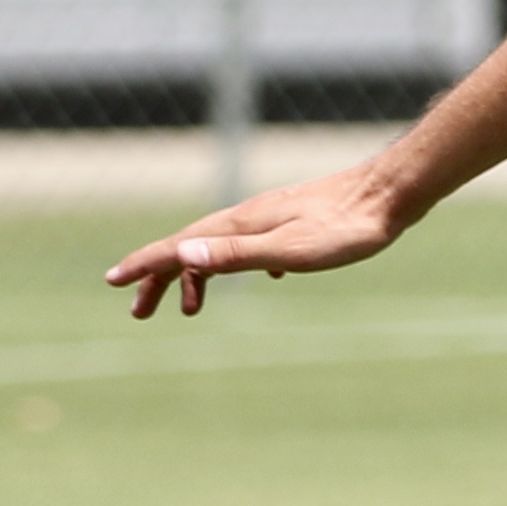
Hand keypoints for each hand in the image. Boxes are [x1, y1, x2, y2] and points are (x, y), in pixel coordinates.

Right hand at [104, 166, 409, 318]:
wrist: (393, 194)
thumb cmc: (347, 228)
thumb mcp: (289, 250)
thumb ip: (236, 255)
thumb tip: (181, 254)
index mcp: (239, 225)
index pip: (178, 246)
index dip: (144, 266)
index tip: (113, 282)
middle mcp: (249, 216)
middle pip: (190, 247)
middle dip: (160, 278)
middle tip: (140, 311)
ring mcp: (274, 217)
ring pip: (221, 246)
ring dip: (198, 275)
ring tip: (190, 307)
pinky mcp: (300, 221)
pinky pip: (255, 244)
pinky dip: (240, 264)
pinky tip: (267, 276)